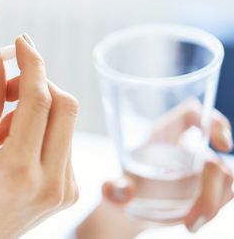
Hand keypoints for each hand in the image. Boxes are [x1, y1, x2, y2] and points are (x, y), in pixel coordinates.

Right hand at [0, 36, 78, 237]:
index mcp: (18, 173)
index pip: (39, 101)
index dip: (32, 64)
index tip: (22, 43)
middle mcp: (52, 183)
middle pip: (65, 105)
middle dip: (38, 83)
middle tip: (7, 86)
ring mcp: (65, 188)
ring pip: (66, 120)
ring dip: (38, 107)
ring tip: (2, 126)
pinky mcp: (69, 190)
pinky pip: (64, 139)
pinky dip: (42, 128)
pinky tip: (14, 141)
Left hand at [77, 107, 232, 238]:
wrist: (131, 207)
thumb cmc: (124, 188)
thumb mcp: (117, 188)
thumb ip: (115, 190)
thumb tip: (113, 191)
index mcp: (162, 135)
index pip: (191, 113)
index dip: (212, 122)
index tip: (223, 145)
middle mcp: (184, 147)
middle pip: (212, 159)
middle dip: (209, 192)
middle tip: (191, 219)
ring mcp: (199, 166)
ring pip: (224, 177)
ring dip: (212, 204)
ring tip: (189, 223)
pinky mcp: (208, 184)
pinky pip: (225, 192)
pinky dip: (213, 209)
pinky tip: (193, 222)